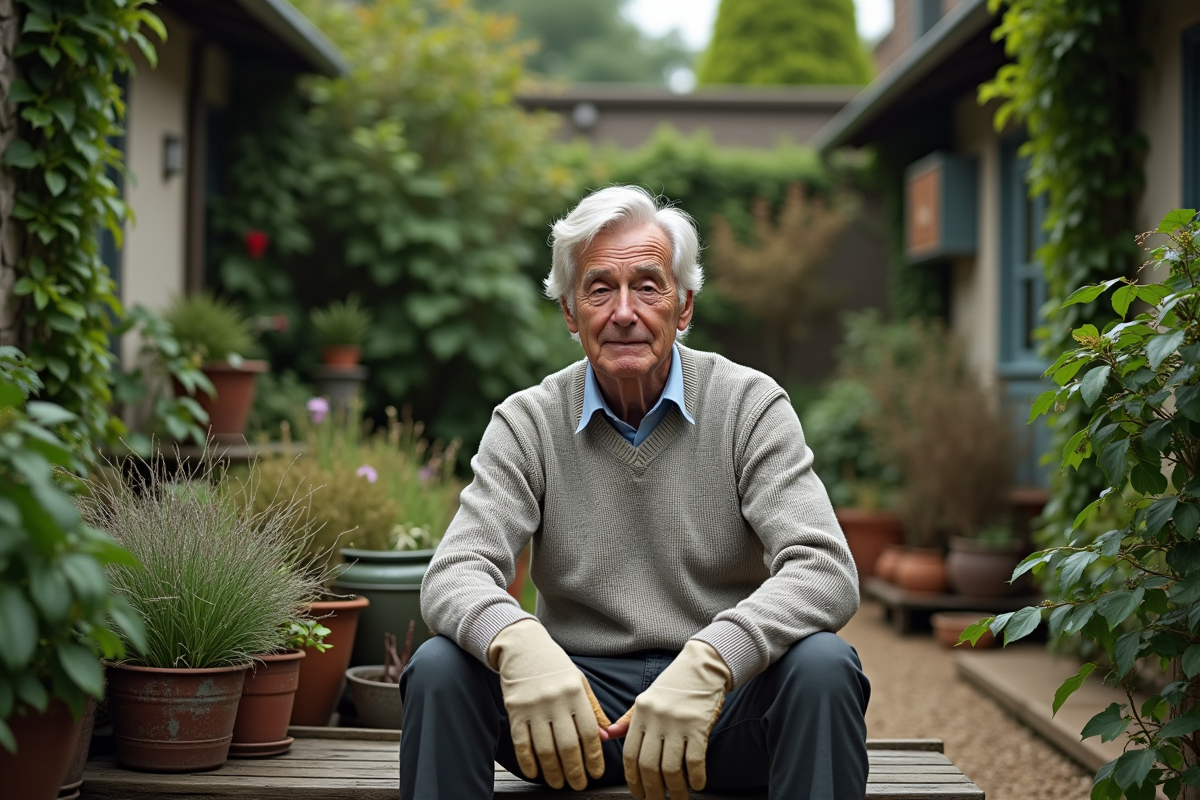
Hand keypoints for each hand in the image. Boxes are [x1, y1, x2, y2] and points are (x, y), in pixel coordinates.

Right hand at [489, 620, 609, 789]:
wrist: (522, 645)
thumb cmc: (554, 665)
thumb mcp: (579, 681)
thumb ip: (592, 710)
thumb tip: (605, 739)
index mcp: (575, 693)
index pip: (589, 733)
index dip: (594, 758)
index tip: (596, 774)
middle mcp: (556, 700)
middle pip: (568, 746)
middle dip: (575, 771)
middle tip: (578, 785)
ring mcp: (534, 706)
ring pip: (545, 749)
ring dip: (552, 772)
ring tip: (558, 783)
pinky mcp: (515, 711)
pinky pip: (521, 743)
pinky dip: (528, 762)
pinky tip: (534, 773)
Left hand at [611, 640, 731, 799]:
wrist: (703, 665)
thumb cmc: (674, 684)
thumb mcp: (646, 698)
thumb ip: (628, 720)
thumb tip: (608, 735)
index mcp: (641, 713)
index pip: (630, 754)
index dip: (633, 779)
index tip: (638, 794)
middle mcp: (656, 719)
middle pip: (648, 765)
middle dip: (652, 790)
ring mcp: (678, 723)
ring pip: (671, 768)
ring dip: (675, 790)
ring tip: (678, 798)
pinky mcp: (699, 725)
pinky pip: (695, 760)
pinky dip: (696, 778)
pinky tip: (697, 784)